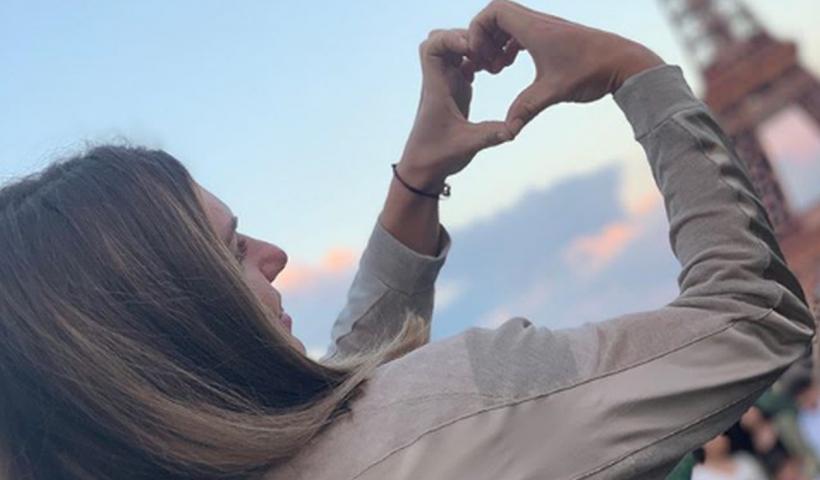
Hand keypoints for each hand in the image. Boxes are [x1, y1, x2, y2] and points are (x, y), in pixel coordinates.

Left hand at [397, 29, 516, 190]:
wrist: (422, 169)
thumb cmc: (437, 157)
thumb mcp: (467, 145)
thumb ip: (491, 135)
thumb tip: (514, 129)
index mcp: (436, 89)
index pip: (431, 47)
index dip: (450, 39)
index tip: (471, 48)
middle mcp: (438, 82)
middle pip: (440, 41)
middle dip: (463, 38)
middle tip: (485, 51)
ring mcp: (445, 86)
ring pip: (451, 51)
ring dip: (470, 49)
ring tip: (490, 61)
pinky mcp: (453, 92)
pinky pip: (460, 64)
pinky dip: (474, 60)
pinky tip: (489, 71)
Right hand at [468, 0, 663, 134]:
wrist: (623, 63)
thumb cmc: (591, 71)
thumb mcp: (554, 92)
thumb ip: (526, 109)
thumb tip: (507, 132)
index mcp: (535, 29)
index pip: (494, 11)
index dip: (478, 30)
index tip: (479, 55)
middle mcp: (539, 23)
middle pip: (497, 15)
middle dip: (483, 38)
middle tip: (484, 63)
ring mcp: (545, 29)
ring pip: (508, 24)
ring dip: (495, 43)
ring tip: (496, 69)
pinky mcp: (552, 37)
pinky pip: (520, 33)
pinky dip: (508, 46)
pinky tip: (509, 66)